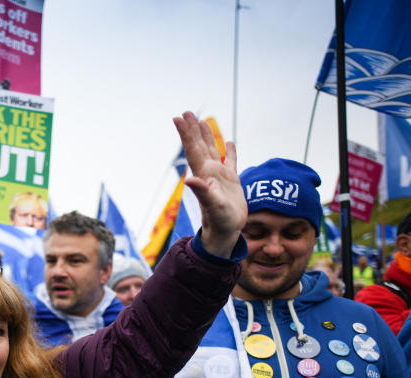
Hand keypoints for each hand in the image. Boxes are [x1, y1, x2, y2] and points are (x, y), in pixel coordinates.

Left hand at [173, 111, 246, 257]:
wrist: (226, 232)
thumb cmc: (219, 221)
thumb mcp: (212, 205)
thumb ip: (202, 192)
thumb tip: (190, 180)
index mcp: (204, 174)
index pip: (193, 149)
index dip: (185, 134)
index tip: (178, 118)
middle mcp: (209, 172)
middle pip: (200, 146)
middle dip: (193, 129)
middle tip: (187, 112)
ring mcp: (220, 176)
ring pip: (213, 150)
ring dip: (207, 136)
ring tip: (202, 122)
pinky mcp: (232, 181)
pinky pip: (231, 161)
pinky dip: (231, 151)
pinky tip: (230, 142)